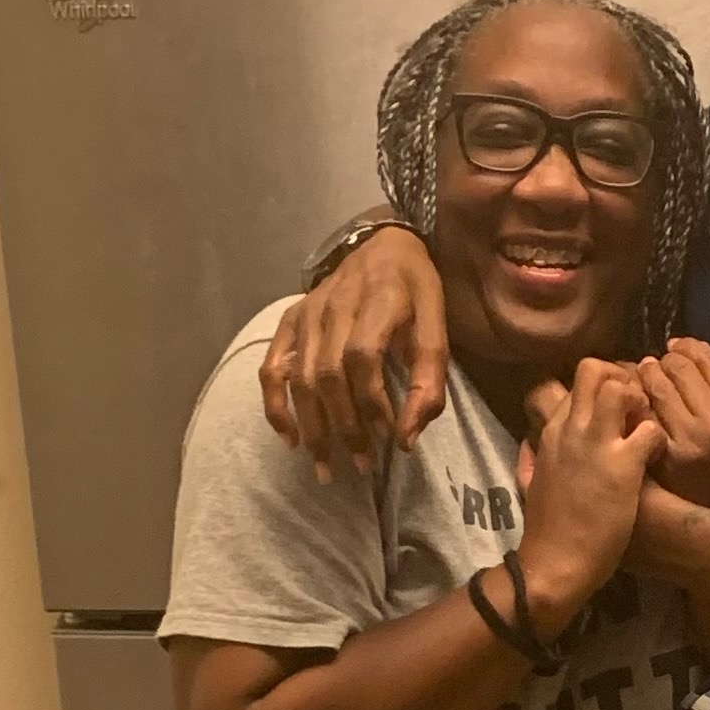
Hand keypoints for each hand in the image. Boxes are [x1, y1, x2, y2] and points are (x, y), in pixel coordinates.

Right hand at [259, 229, 448, 480]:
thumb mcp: (438, 326)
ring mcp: (307, 314)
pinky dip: (276, 407)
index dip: (373, 403)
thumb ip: (428, 381)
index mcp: (378, 300)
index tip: (389, 437)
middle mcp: (335, 306)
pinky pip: (272, 369)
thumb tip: (406, 439)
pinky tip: (290, 439)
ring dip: (312, 428)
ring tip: (326, 466)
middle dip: (343, 427)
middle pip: (327, 376)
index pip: (363, 358)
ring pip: (299, 379)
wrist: (383, 244)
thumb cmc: (415, 290)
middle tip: (360, 465)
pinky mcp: (290, 322)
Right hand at [515, 363, 664, 633]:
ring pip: (620, 387)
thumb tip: (528, 445)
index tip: (612, 407)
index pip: (571, 382)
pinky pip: (650, 430)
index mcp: (550, 433)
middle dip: (620, 377)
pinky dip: (660, 439)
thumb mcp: (529, 485)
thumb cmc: (545, 531)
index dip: (598, 386)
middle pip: (593, 369)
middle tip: (634, 406)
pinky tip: (657, 458)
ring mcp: (596, 445)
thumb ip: (530, 460)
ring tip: (645, 427)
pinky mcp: (623, 467)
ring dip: (641, 401)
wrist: (555, 564)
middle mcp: (572, 430)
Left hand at [638, 338, 709, 518]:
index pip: (704, 357)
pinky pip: (642, 416)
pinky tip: (635, 408)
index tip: (674, 349)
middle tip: (653, 367)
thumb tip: (681, 347)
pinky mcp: (663, 458)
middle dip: (661, 362)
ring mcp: (687, 440)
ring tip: (642, 382)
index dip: (685, 347)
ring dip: (644, 378)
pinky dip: (636, 405)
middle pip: (677, 368)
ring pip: (656, 387)